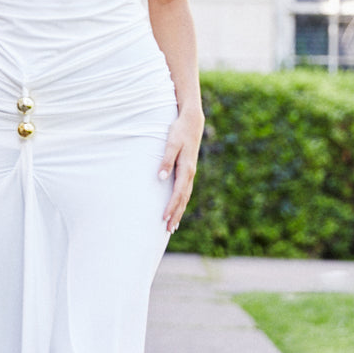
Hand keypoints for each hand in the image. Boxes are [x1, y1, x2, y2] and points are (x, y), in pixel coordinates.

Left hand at [158, 108, 203, 233]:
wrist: (192, 122)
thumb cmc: (179, 131)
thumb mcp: (171, 143)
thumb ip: (166, 160)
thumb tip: (161, 177)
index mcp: (186, 169)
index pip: (178, 193)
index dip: (172, 206)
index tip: (164, 218)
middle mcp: (190, 173)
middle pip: (183, 199)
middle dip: (176, 214)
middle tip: (169, 230)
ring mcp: (190, 173)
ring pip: (185, 197)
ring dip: (179, 211)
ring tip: (173, 226)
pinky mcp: (188, 171)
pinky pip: (185, 191)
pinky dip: (182, 202)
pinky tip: (177, 209)